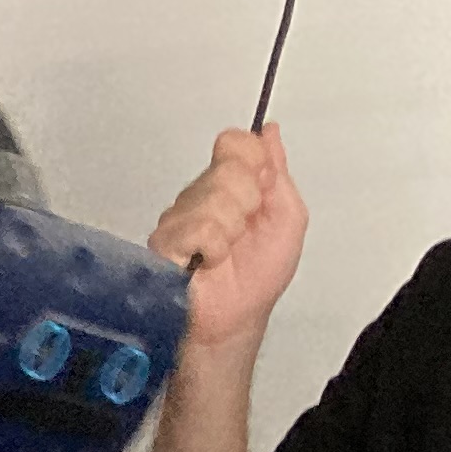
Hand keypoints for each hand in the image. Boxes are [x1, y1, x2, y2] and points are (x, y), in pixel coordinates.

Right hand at [151, 126, 305, 349]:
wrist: (236, 320)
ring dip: (231, 231)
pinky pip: (198, 227)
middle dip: (247, 203)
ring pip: (213, 199)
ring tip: (225, 254)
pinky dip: (214, 248)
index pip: (234, 142)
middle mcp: (198, 197)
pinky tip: (207, 263)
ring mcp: (177, 219)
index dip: (252, 162)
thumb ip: (277, 172)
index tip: (261, 190)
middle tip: (243, 233)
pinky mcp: (163, 243)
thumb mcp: (287, 217)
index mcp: (229, 186)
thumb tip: (268, 132)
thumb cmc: (257, 277)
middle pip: (227, 169)